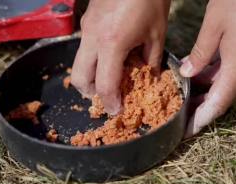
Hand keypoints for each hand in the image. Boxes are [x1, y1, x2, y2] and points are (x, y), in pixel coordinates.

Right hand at [70, 0, 170, 114]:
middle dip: (91, 93)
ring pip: (78, 64)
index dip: (109, 102)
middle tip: (107, 96)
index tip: (116, 110)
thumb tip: (148, 75)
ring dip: (90, 76)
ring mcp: (86, 29)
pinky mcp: (86, 22)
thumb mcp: (157, 32)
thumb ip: (151, 58)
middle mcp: (92, 39)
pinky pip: (84, 48)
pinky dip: (93, 59)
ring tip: (110, 77)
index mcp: (112, 44)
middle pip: (79, 79)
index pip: (104, 85)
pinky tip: (111, 54)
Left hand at [180, 0, 235, 136]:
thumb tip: (187, 74)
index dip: (199, 121)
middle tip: (177, 113)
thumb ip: (200, 53)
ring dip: (206, 91)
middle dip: (199, 107)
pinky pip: (234, 71)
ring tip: (182, 94)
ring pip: (227, 84)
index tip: (185, 133)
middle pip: (221, 98)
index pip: (217, 106)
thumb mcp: (214, 25)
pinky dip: (215, 76)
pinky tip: (197, 71)